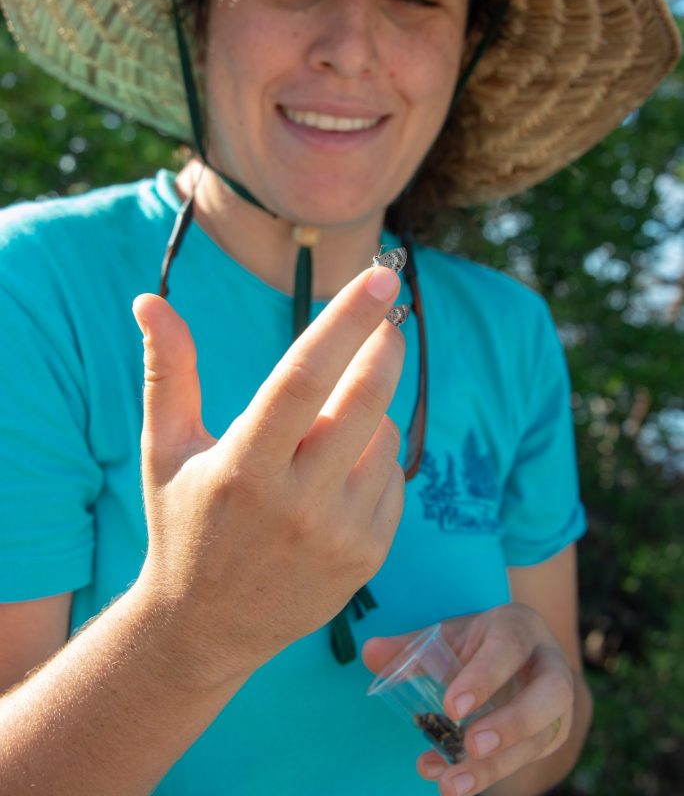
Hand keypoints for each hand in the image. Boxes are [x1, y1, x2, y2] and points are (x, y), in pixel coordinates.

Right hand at [131, 264, 404, 687]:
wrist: (205, 629)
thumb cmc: (182, 524)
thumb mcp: (165, 448)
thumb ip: (167, 371)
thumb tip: (148, 300)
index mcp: (241, 468)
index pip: (304, 377)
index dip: (345, 321)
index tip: (380, 277)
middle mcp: (295, 505)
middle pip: (363, 401)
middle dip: (384, 347)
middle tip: (389, 317)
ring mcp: (338, 536)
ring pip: (382, 437)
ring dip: (369, 410)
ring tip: (330, 423)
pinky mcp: (367, 557)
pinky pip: (393, 479)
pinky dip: (374, 457)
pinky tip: (339, 469)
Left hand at [363, 603, 574, 795]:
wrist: (522, 654)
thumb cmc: (480, 642)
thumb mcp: (449, 636)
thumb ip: (411, 647)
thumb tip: (370, 653)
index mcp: (520, 628)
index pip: (509, 648)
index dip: (483, 678)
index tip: (451, 708)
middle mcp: (549, 665)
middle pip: (551, 693)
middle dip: (514, 722)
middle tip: (471, 745)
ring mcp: (557, 705)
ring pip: (542, 737)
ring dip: (497, 765)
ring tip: (451, 784)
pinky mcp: (551, 737)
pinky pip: (527, 760)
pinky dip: (487, 775)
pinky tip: (448, 780)